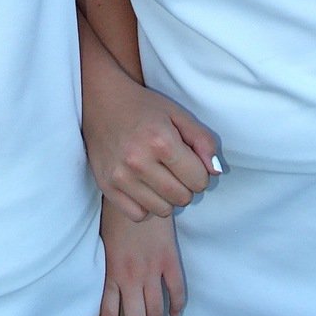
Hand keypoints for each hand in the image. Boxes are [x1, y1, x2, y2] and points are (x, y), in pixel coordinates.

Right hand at [84, 76, 221, 220]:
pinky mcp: (107, 186)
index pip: (199, 180)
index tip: (190, 162)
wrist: (99, 100)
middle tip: (175, 170)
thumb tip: (216, 171)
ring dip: (167, 198)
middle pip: (183, 198)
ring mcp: (120, 176)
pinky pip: (138, 214)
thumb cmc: (142, 106)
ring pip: (162, 211)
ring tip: (160, 178)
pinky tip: (144, 187)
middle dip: (186, 186)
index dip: (200, 172)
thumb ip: (203, 140)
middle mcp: (139, 162)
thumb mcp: (177, 114)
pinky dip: (146, 206)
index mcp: (161, 141)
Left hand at [97, 201, 183, 315]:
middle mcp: (130, 276)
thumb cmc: (110, 213)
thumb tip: (101, 293)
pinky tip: (176, 314)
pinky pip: (175, 288)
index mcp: (111, 273)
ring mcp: (151, 269)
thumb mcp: (99, 243)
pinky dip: (176, 303)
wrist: (134, 187)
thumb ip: (103, 269)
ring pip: (154, 311)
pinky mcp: (168, 258)